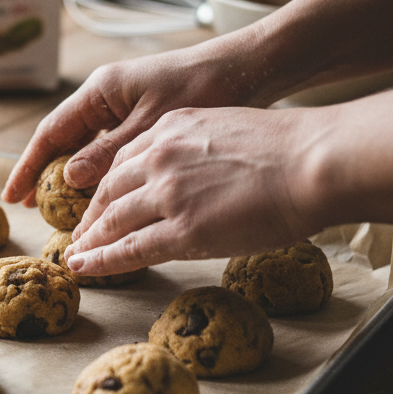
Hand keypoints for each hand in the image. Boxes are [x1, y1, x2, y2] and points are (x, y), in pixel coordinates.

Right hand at [1, 41, 261, 206]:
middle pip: (65, 140)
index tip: (12, 195)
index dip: (29, 166)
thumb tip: (69, 178)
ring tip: (62, 210)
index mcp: (101, 91)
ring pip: (89, 146)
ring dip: (74, 176)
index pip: (51, 132)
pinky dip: (103, 172)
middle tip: (30, 209)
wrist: (251, 67)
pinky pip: (112, 148)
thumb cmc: (204, 86)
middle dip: (46, 174)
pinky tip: (104, 195)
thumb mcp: (153, 124)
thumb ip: (110, 151)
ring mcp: (126, 106)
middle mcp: (107, 96)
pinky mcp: (146, 117)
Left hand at [65, 106, 321, 272]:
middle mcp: (160, 156)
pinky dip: (101, 259)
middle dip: (93, 212)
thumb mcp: (228, 129)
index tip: (100, 198)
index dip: (108, 183)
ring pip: (114, 218)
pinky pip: (130, 248)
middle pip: (111, 188)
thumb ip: (199, 150)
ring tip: (78, 252)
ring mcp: (169, 193)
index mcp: (171, 128)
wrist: (314, 161)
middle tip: (82, 230)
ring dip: (92, 238)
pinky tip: (84, 265)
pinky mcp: (183, 229)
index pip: (125, 158)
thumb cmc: (289, 148)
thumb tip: (198, 174)